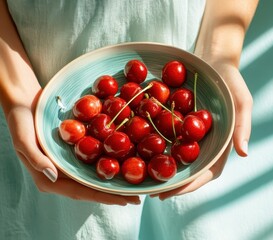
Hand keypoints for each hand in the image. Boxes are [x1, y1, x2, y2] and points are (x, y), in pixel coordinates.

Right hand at [6, 99, 140, 205]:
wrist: (23, 102)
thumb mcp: (23, 139)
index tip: (123, 200)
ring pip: (95, 177)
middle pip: (91, 188)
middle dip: (114, 195)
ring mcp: (69, 164)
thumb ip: (37, 158)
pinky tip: (125, 163)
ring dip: (114, 182)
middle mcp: (61, 175)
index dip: (103, 197)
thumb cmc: (20, 121)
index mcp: (49, 178)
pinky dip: (110, 164)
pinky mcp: (75, 153)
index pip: (81, 192)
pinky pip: (94, 161)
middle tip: (136, 198)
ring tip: (134, 186)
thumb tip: (54, 176)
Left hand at [153, 60, 251, 199]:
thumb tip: (244, 153)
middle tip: (151, 193)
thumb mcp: (241, 100)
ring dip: (160, 169)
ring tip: (142, 180)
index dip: (191, 185)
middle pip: (188, 170)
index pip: (208, 172)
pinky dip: (152, 145)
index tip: (172, 193)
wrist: (213, 58)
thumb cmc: (231, 80)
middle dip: (171, 184)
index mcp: (220, 145)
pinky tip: (136, 149)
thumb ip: (242, 126)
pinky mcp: (176, 122)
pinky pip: (164, 136)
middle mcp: (203, 143)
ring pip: (174, 157)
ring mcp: (189, 134)